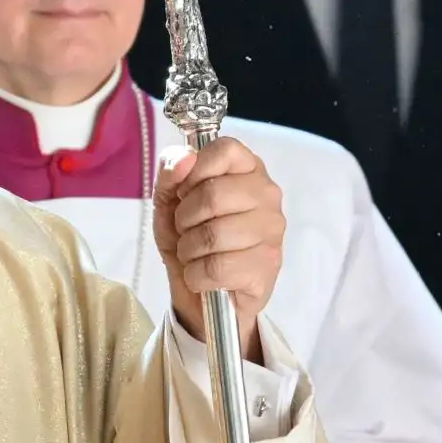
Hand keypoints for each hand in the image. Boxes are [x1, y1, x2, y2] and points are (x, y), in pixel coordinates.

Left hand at [154, 138, 284, 362]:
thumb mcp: (169, 202)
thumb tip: (184, 159)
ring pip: (212, 234)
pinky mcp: (267, 267)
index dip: (193, 170)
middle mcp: (268, 195)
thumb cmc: (190, 238)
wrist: (200, 293)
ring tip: (194, 254)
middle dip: (184, 219)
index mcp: (248, 168)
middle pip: (212, 194)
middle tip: (186, 230)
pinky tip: (203, 276)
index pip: (224, 149)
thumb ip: (170, 173)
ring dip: (188, 250)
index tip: (184, 191)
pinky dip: (196, 275)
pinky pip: (217, 267)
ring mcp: (272, 232)